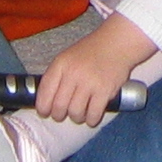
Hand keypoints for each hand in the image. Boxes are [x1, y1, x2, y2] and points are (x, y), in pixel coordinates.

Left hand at [37, 15, 155, 125]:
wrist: (118, 42)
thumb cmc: (91, 51)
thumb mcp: (68, 57)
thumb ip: (57, 77)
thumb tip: (46, 102)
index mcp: (61, 64)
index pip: (44, 93)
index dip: (43, 108)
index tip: (46, 112)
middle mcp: (73, 73)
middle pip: (59, 107)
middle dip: (60, 115)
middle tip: (66, 113)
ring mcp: (89, 82)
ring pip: (75, 114)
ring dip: (77, 117)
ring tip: (81, 112)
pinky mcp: (105, 90)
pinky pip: (93, 115)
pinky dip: (91, 119)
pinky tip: (92, 115)